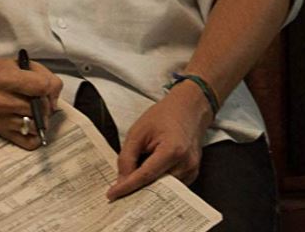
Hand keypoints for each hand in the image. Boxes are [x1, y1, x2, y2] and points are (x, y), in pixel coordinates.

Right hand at [0, 52, 60, 149]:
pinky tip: (31, 123)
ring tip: (34, 109)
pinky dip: (35, 135)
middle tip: (40, 97)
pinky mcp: (0, 131)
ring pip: (36, 124)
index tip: (47, 86)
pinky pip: (28, 142)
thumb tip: (54, 96)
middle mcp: (0, 100)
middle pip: (40, 107)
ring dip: (40, 117)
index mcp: (5, 78)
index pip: (42, 86)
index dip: (50, 86)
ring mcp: (0, 119)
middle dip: (45, 102)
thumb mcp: (19, 64)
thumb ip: (43, 76)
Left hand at [106, 81, 212, 199]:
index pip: (146, 175)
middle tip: (118, 195)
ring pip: (164, 188)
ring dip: (147, 188)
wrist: (189, 109)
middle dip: (137, 191)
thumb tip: (121, 179)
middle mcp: (186, 164)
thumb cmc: (163, 116)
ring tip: (130, 186)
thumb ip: (128, 156)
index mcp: (172, 150)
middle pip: (156, 186)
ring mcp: (192, 170)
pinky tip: (146, 180)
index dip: (127, 186)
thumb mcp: (138, 131)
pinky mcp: (192, 173)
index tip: (112, 195)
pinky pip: (172, 186)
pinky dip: (157, 184)